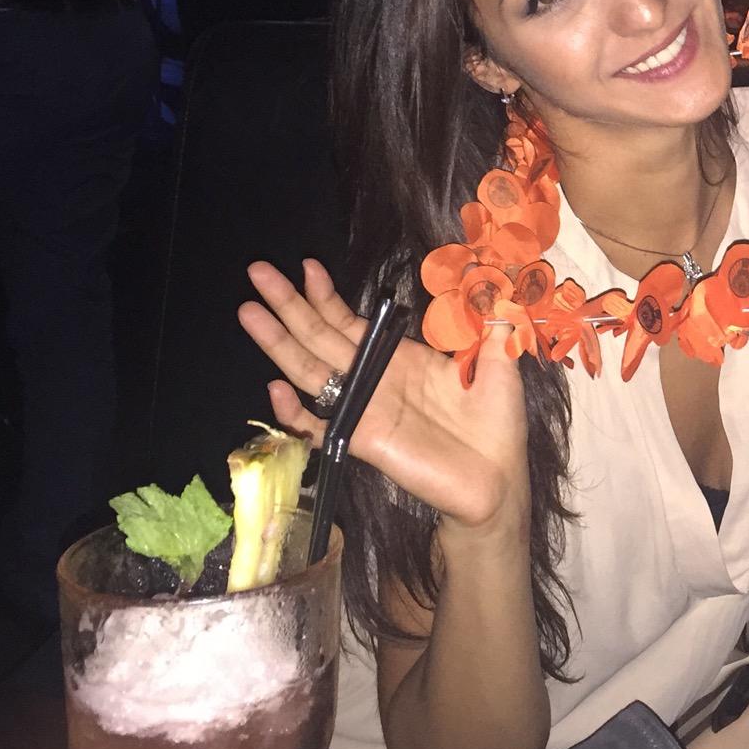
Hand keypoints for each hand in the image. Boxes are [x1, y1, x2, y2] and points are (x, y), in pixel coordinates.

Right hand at [238, 259, 527, 533]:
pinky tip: (274, 388)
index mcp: (400, 358)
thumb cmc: (497, 425)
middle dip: (289, 304)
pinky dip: (295, 411)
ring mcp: (364, 409)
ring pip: (310, 371)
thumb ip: (491, 324)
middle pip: (320, 336)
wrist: (498, 481)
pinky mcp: (363, 441)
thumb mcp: (498, 363)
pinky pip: (319, 426)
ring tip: (249, 312)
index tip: (308, 267)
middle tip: (258, 271)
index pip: (351, 322)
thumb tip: (494, 283)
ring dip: (279, 342)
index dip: (328, 296)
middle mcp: (374, 379)